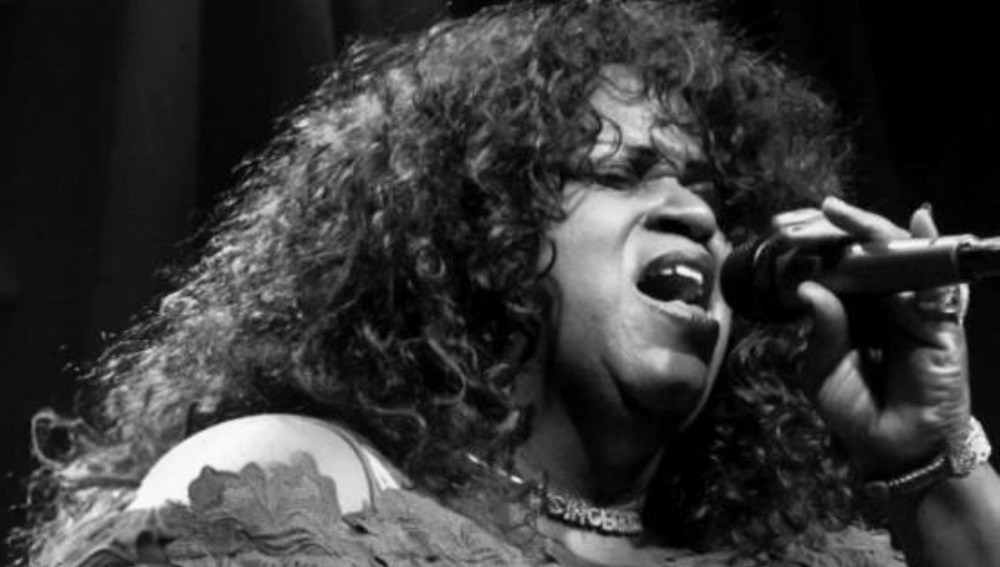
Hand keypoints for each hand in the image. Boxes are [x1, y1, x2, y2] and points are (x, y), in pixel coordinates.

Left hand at [777, 197, 970, 478]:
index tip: (794, 226)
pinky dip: (929, 248)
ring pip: (899, 258)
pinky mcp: (940, 322)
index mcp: (853, 313)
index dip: (822, 245)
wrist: (891, 449)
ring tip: (843, 213)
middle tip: (822, 209)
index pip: (840, 267)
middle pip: (869, 254)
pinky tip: (920, 222)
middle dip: (846, 228)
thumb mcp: (823, 369)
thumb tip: (810, 287)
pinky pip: (938, 280)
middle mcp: (882, 304)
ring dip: (875, 231)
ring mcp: (912, 310)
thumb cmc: (856, 411)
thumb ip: (823, 328)